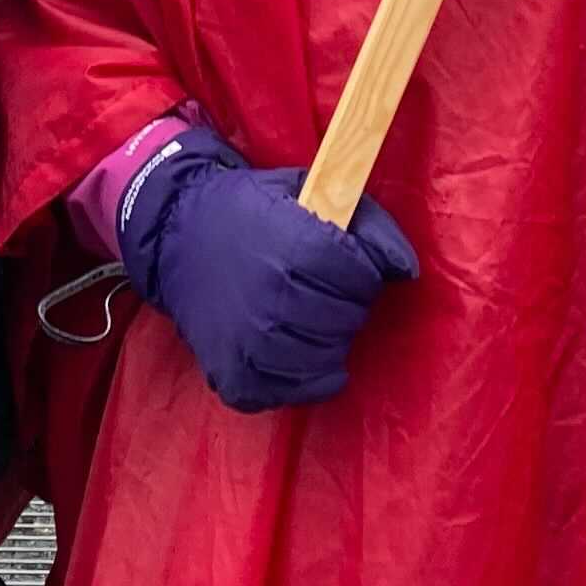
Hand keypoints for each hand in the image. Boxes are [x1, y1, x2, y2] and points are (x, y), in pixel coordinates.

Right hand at [118, 125, 417, 413]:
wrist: (177, 236)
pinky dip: (304, 377)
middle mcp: (274, 300)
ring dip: (328, 340)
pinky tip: (294, 349)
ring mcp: (252, 343)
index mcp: (296, 249)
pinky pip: (295, 392)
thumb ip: (370, 226)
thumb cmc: (253, 211)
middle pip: (348, 321)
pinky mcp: (236, 376)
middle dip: (345, 304)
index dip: (360, 272)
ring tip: (306, 317)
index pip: (363, 280)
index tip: (341, 264)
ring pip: (327, 360)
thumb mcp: (310, 192)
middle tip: (319, 289)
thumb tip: (408, 271)